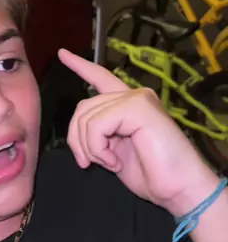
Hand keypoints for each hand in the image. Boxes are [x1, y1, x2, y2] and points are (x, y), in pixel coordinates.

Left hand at [60, 49, 218, 215]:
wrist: (179, 188)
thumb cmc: (151, 175)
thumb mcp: (115, 152)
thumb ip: (100, 135)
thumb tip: (77, 133)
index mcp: (128, 105)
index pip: (101, 78)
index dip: (80, 66)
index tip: (62, 54)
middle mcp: (133, 96)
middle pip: (83, 107)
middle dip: (77, 140)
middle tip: (89, 163)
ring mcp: (137, 98)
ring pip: (86, 118)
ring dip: (90, 149)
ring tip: (111, 163)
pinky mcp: (138, 107)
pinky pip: (96, 125)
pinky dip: (98, 148)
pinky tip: (115, 162)